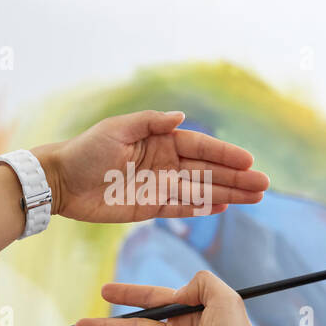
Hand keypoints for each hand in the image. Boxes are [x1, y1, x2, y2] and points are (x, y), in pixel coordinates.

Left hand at [32, 110, 268, 223]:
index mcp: (159, 141)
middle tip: (264, 186)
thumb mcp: (117, 129)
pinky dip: (203, 208)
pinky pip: (182, 208)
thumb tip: (181, 117)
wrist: (60, 181)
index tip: (249, 162)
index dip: (225, 155)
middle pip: (208, 171)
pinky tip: (225, 206)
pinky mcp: (149, 206)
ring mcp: (159, 186)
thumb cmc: (85, 150)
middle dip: (237, 178)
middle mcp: (164, 163)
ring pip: (201, 190)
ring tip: (255, 197)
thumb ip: (151, 123)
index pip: (200, 148)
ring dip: (228, 193)